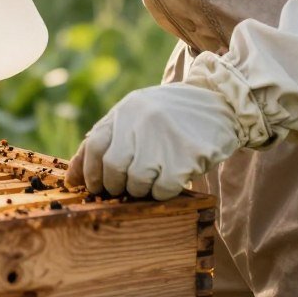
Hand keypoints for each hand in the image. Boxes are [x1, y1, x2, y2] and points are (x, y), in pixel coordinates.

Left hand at [66, 84, 240, 199]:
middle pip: (113, 167)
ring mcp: (164, 138)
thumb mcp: (136, 114)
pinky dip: (162, 193)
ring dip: (139, 190)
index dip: (88, 171)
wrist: (222, 103)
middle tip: (122, 189)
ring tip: (149, 182)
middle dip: (113, 185)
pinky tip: (169, 182)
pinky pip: (163, 189)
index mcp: (125, 111)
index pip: (93, 145)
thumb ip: (108, 137)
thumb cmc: (172, 115)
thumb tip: (75, 174)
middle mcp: (141, 122)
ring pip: (136, 181)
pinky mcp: (188, 156)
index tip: (90, 187)